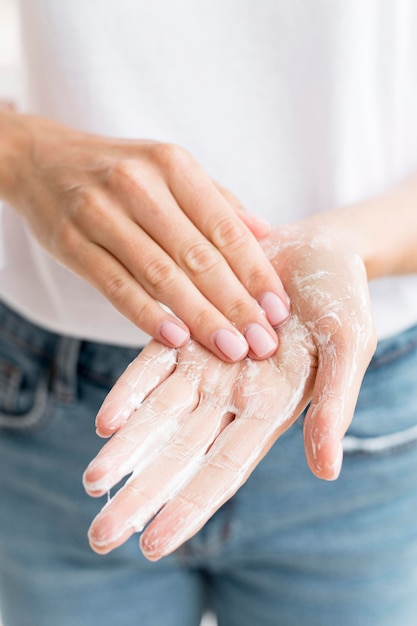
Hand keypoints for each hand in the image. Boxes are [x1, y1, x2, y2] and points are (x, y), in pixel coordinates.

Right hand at [0, 111, 289, 360]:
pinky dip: (147, 315)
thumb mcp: (170, 171)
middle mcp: (139, 184)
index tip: (278, 310)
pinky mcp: (71, 242)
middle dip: (236, 304)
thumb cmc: (120, 171)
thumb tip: (265, 234)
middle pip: (197, 255)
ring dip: (200, 317)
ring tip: (230, 348)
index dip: (256, 272)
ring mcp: (101, 213)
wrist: (42, 161)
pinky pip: (116, 286)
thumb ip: (217, 202)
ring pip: (160, 275)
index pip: (225, 227)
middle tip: (262, 341)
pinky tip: (176, 339)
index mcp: (173, 165)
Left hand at [83, 225, 375, 558]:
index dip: (190, 505)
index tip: (154, 544)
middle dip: (142, 494)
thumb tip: (327, 471)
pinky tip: (106, 420)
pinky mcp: (189, 330)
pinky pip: (153, 363)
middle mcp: (231, 396)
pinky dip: (130, 390)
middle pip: (181, 453)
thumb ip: (334, 405)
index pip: (225, 469)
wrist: (317, 246)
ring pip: (158, 415)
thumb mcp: (349, 348)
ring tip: (93, 484)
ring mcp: (206, 364)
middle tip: (102, 536)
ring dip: (126, 449)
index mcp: (272, 407)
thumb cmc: (343, 298)